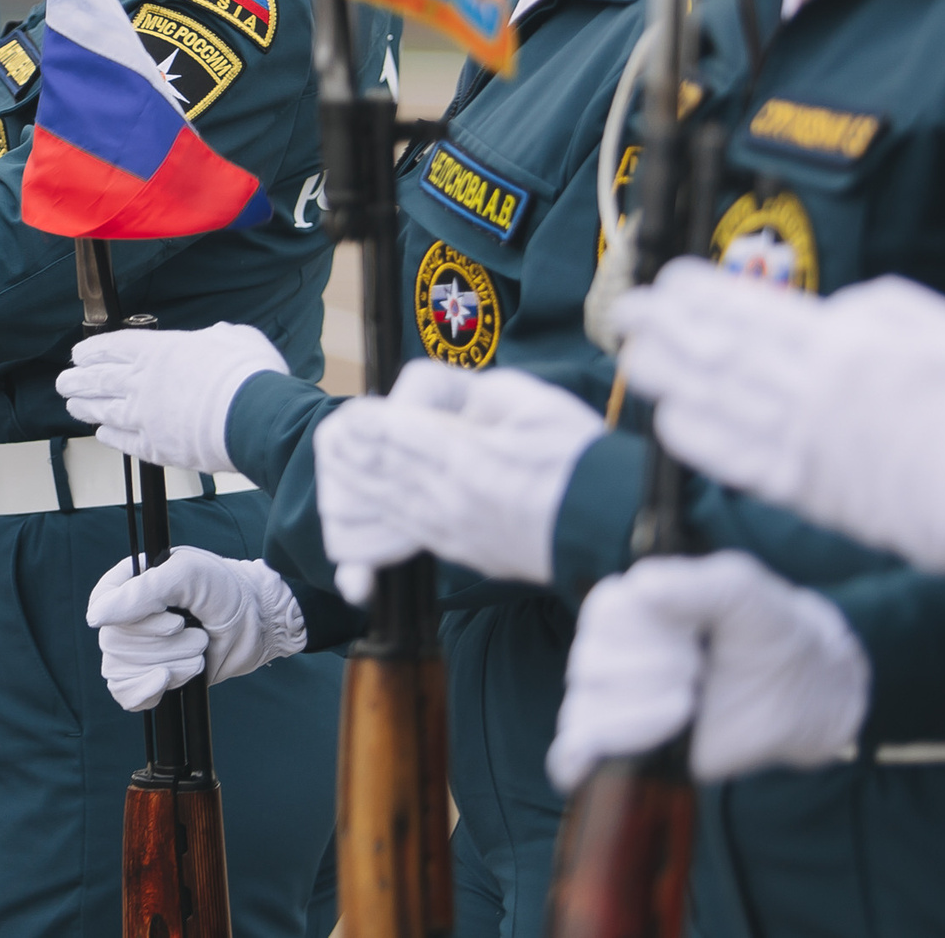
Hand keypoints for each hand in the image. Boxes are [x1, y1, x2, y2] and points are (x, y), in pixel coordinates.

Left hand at [57, 322, 283, 474]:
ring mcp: (146, 417)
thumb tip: (218, 336)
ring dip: (86, 408)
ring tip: (72, 406)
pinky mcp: (156, 448)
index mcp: (159, 351)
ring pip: (105, 411)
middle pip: (100, 381)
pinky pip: (125, 442)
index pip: (114, 348)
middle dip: (78, 381)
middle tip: (64, 382)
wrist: (251, 417)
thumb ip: (218, 338)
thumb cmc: (246, 373)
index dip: (92, 352)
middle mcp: (143, 383)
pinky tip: (102, 436)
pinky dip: (110, 438)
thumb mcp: (234, 338)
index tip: (78, 355)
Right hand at [87, 548, 306, 709]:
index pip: (101, 606)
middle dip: (161, 646)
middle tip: (196, 635)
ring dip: (165, 666)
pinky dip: (146, 692)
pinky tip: (169, 680)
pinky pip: (125, 694)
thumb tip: (96, 617)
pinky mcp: (153, 676)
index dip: (132, 621)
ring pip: (120, 670)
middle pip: (114, 644)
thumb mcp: (186, 576)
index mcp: (131, 583)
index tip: (172, 622)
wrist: (259, 623)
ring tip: (197, 653)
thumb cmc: (226, 589)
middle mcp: (130, 616)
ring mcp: (141, 648)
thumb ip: (142, 593)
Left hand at [313, 364, 603, 604]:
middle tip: (334, 434)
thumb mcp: (531, 403)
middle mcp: (454, 494)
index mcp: (467, 454)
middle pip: (391, 468)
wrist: (610, 525)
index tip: (355, 413)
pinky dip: (386, 517)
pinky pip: (414, 531)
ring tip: (339, 465)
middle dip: (358, 451)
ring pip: (395, 502)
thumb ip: (478, 394)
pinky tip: (373, 506)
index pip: (403, 434)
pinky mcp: (467, 550)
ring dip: (362, 483)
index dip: (374, 423)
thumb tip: (445, 395)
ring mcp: (458, 527)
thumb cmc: (580, 457)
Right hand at [547, 551, 868, 790]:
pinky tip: (611, 755)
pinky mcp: (621, 744)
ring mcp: (610, 699)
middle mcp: (606, 649)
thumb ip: (695, 583)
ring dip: (642, 713)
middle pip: (592, 664)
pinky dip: (584, 755)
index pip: (603, 615)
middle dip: (654, 671)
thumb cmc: (768, 630)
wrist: (804, 693)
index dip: (648, 631)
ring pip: (584, 708)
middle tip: (698, 670)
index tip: (695, 635)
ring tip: (688, 705)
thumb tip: (640, 587)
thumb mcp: (743, 592)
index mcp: (624, 605)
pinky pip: (571, 753)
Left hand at [619, 262, 944, 580]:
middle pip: (720, 351)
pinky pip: (737, 461)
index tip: (667, 280)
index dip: (700, 293)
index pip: (751, 310)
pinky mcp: (807, 487)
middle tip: (627, 310)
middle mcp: (813, 389)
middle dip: (666, 327)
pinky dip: (699, 441)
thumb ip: (873, 305)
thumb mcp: (935, 324)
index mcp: (844, 343)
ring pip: (717, 402)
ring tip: (632, 357)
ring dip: (667, 378)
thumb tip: (828, 308)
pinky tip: (668, 422)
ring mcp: (805, 440)